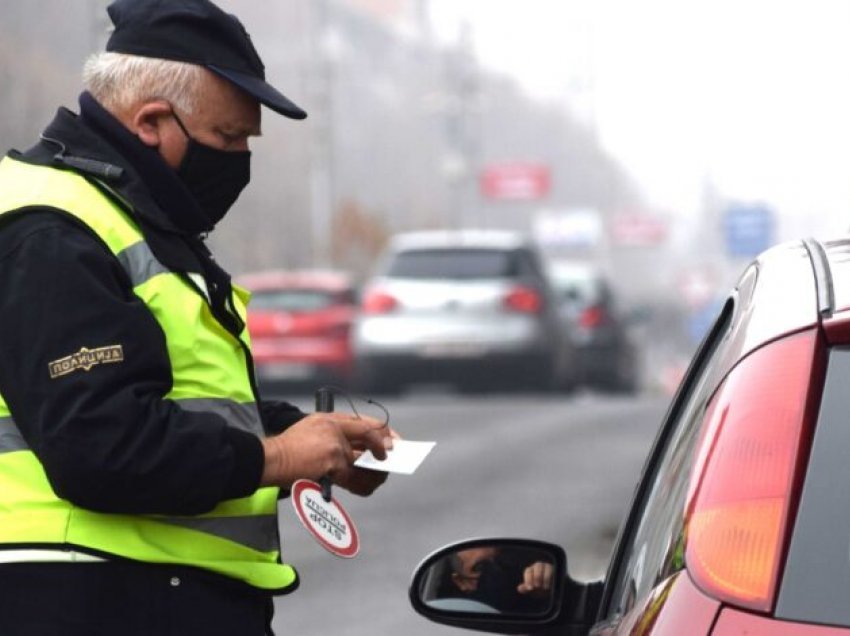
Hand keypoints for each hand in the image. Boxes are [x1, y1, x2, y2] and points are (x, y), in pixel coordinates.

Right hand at [261, 411, 394, 494]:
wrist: (272, 460)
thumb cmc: (289, 449)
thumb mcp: (311, 430)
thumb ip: (335, 435)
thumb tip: (363, 450)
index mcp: (329, 418)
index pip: (364, 422)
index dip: (382, 433)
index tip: (393, 441)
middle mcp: (334, 427)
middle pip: (370, 438)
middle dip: (382, 452)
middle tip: (388, 462)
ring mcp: (334, 444)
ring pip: (364, 461)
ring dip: (375, 470)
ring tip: (379, 477)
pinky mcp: (331, 462)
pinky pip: (354, 478)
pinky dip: (364, 484)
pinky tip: (367, 486)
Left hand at [516, 561, 553, 595]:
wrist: (551, 591)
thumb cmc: (540, 589)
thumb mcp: (532, 590)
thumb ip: (526, 588)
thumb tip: (519, 588)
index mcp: (531, 570)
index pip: (528, 571)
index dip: (528, 579)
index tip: (529, 588)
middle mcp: (539, 566)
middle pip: (537, 566)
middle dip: (537, 576)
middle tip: (537, 586)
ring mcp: (547, 567)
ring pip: (546, 567)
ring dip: (545, 577)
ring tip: (545, 587)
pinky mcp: (555, 570)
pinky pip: (554, 571)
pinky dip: (552, 578)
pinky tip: (551, 585)